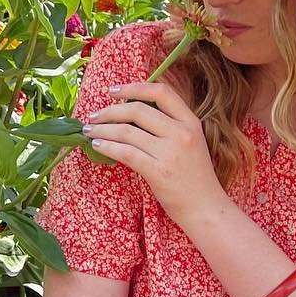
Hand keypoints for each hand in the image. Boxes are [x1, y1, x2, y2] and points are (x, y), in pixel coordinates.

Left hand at [83, 81, 228, 224]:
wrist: (206, 209)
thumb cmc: (195, 177)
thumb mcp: (191, 143)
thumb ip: (169, 126)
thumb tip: (130, 112)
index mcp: (190, 122)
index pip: (161, 92)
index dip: (134, 87)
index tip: (113, 90)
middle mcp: (182, 133)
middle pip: (138, 110)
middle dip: (109, 111)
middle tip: (93, 116)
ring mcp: (171, 153)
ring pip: (127, 131)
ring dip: (103, 129)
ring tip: (89, 131)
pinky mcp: (159, 172)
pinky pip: (126, 153)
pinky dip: (107, 146)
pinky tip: (97, 145)